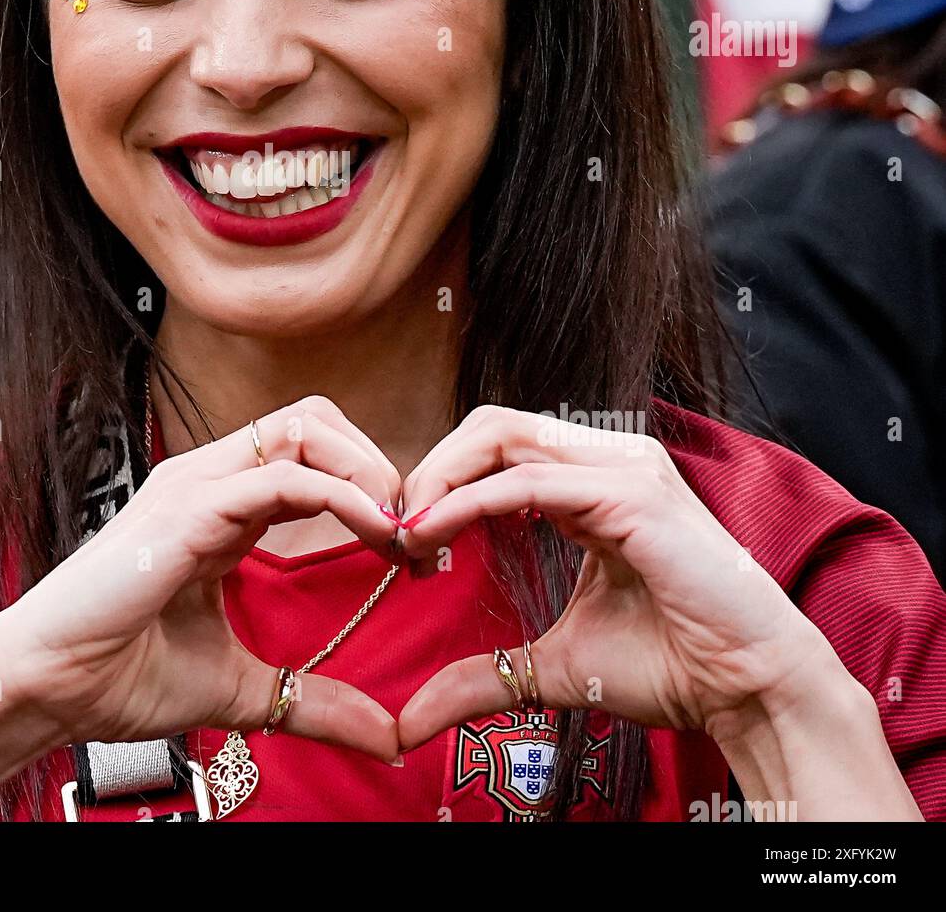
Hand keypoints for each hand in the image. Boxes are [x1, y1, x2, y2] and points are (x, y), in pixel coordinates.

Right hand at [0, 396, 402, 761]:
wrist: (46, 689)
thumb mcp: (243, 689)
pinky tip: (376, 534)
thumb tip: (388, 736)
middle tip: (418, 530)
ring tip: (403, 528)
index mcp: (221, 507)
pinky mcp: (187, 508)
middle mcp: (210, 480)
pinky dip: (343, 496)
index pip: (313, 455)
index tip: (415, 554)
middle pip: (316, 419)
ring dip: (369, 470)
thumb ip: (313, 701)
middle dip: (379, 464)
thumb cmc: (121, 677)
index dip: (373, 490)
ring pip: (306, 427)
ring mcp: (197, 486)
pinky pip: (284, 477)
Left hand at [395, 406, 835, 748]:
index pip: (495, 446)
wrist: (750, 688)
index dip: (441, 484)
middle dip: (431, 471)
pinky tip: (436, 535)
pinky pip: (526, 482)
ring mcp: (624, 467)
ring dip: (440, 480)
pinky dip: (468, 503)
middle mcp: (608, 458)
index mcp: (592, 480)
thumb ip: (484, 676)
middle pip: (489, 426)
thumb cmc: (672, 665)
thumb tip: (410, 721)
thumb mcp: (555, 665)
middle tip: (397, 532)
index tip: (406, 545)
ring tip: (409, 535)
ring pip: (500, 436)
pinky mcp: (633, 493)